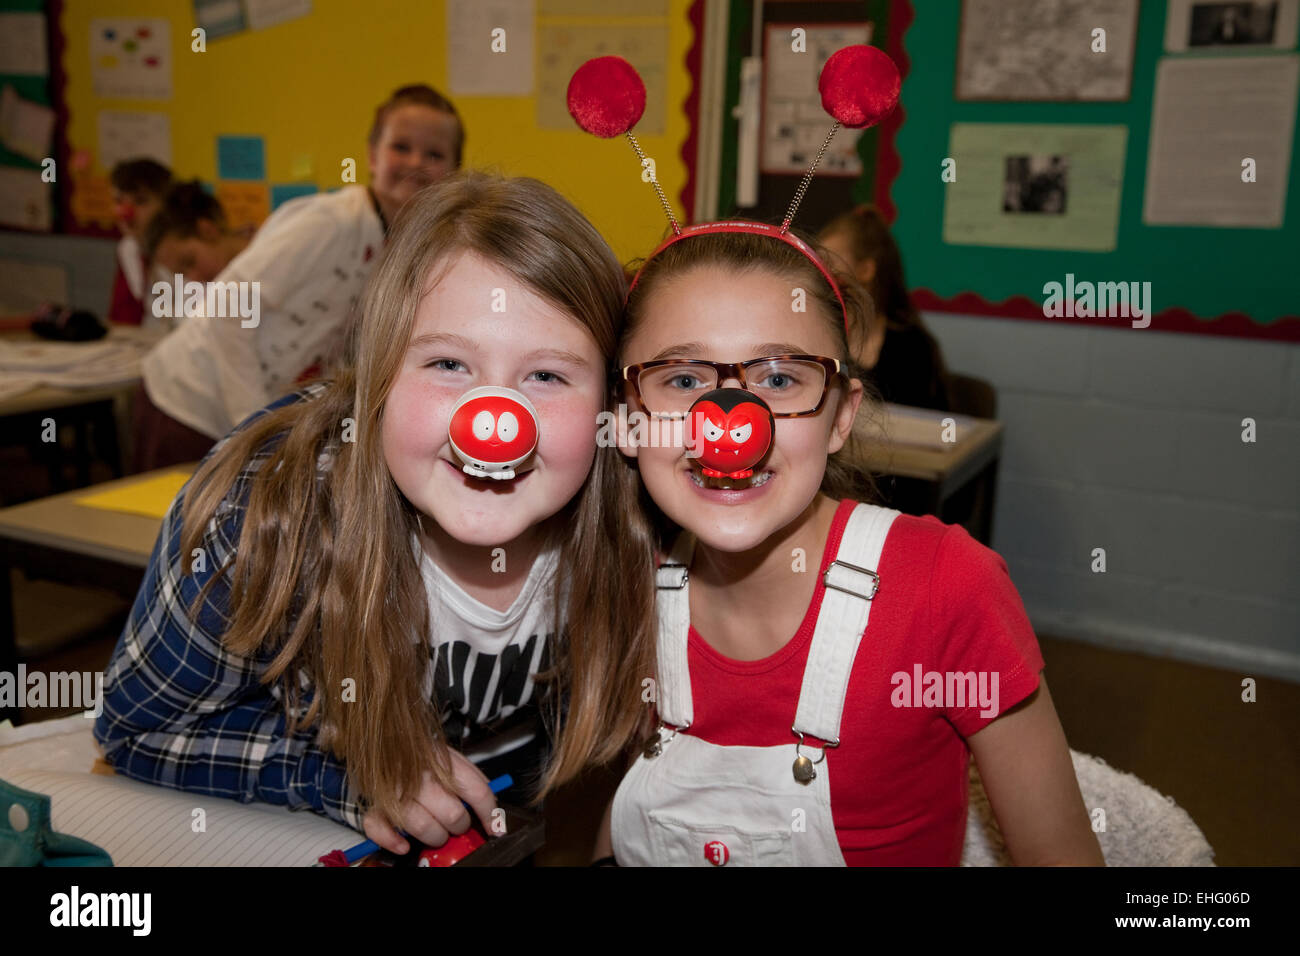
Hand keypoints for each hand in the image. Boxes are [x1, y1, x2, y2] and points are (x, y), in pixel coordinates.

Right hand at [361, 748, 497, 854]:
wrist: (382, 740)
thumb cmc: (420, 755)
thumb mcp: (449, 756)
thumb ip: (471, 777)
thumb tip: (491, 803)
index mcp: (442, 759)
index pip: (476, 790)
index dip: (489, 814)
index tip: (494, 827)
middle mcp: (419, 774)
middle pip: (452, 813)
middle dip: (460, 825)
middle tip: (458, 824)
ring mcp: (395, 790)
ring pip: (423, 826)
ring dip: (436, 836)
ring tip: (437, 833)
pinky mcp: (375, 805)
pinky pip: (381, 829)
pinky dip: (393, 841)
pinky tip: (404, 844)